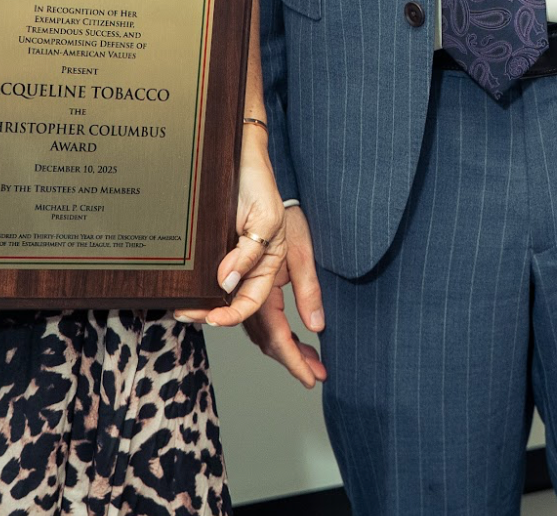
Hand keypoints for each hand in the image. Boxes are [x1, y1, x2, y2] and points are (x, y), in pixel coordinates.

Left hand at [182, 125, 289, 325]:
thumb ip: (250, 253)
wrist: (238, 155)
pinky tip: (181, 288)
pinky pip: (203, 273)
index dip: (233, 314)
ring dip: (198, 305)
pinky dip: (193, 285)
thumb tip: (228, 282)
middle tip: (186, 314)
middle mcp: (249, 263)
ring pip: (214, 292)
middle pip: (231, 302)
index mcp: (268, 261)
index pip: (253, 299)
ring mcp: (229, 256)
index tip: (213, 318)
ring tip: (180, 308)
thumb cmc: (259, 183)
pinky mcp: (213, 246)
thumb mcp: (265, 218)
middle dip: (210, 315)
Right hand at [243, 203, 327, 385]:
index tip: (312, 379)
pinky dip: (269, 328)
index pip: (276, 335)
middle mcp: (247, 287)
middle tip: (315, 374)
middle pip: (265, 337)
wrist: (250, 176)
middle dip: (290, 358)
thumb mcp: (301, 248)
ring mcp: (242, 281)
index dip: (294, 360)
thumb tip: (315, 326)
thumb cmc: (276, 207)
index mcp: (264, 285)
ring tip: (307, 360)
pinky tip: (285, 332)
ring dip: (281, 346)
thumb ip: (305, 288)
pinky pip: (253, 311)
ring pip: (257, 328)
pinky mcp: (243, 272)